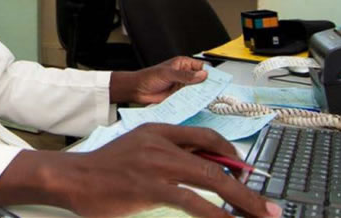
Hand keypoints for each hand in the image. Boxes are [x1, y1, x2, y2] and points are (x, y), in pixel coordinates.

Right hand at [0, 124, 281, 217]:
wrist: (71, 177)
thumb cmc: (103, 169)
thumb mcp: (137, 150)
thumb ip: (167, 155)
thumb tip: (201, 168)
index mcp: (158, 130)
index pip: (208, 137)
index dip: (233, 155)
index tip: (248, 173)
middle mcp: (162, 143)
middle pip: (218, 161)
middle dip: (248, 186)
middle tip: (269, 206)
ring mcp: (157, 164)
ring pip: (213, 180)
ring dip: (243, 202)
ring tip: (263, 215)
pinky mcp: (151, 186)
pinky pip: (194, 201)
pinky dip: (217, 214)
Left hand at [110, 56, 207, 104]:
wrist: (137, 90)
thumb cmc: (148, 77)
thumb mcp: (167, 74)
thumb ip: (185, 75)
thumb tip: (202, 75)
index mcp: (183, 64)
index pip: (202, 67)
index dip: (211, 73)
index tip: (219, 80)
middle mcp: (185, 75)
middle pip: (202, 80)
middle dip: (209, 85)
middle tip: (216, 92)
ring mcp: (183, 86)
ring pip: (198, 90)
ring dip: (202, 94)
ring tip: (209, 99)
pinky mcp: (180, 96)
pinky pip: (191, 99)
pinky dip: (195, 101)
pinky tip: (198, 104)